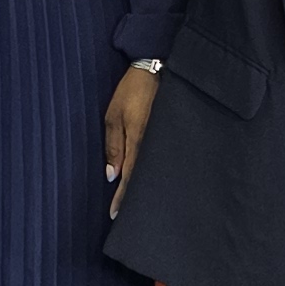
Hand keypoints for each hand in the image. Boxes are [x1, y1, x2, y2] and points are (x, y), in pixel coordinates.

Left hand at [104, 63, 159, 211]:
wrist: (157, 67)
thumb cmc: (131, 91)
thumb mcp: (113, 115)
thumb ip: (113, 145)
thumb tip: (111, 174)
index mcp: (139, 139)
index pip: (130, 176)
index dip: (122, 197)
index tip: (116, 215)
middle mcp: (155, 143)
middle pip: (146, 178)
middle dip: (137, 199)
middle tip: (130, 218)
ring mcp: (166, 139)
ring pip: (156, 170)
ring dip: (147, 187)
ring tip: (142, 206)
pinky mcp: (172, 134)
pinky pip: (163, 159)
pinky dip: (156, 172)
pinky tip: (154, 181)